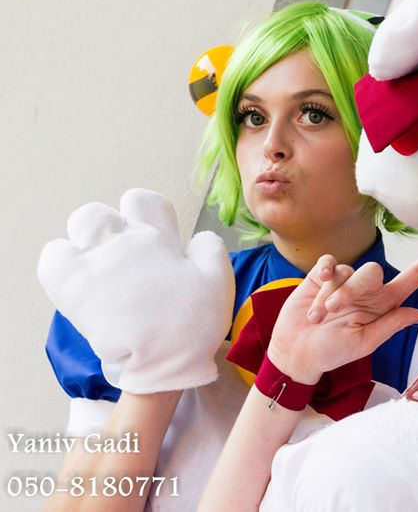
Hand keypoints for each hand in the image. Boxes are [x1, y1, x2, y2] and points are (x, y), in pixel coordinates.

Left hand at [38, 189, 234, 393]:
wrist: (165, 361)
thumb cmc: (194, 324)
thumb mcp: (220, 281)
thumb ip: (210, 249)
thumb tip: (198, 236)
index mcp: (158, 239)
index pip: (143, 201)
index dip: (144, 215)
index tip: (149, 238)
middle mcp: (124, 242)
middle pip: (99, 213)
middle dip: (104, 229)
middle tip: (116, 260)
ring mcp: (95, 260)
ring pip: (79, 225)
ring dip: (83, 241)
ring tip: (92, 269)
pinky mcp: (71, 285)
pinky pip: (53, 255)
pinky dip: (60, 263)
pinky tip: (74, 281)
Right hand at [267, 234, 417, 383]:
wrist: (295, 351)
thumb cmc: (331, 352)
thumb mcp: (364, 342)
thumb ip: (392, 324)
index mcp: (383, 305)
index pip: (413, 278)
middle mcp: (367, 290)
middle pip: (372, 271)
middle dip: (351, 291)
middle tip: (332, 312)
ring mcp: (344, 281)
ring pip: (347, 270)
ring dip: (330, 294)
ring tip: (318, 316)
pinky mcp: (322, 275)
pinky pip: (329, 262)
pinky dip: (323, 270)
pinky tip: (316, 282)